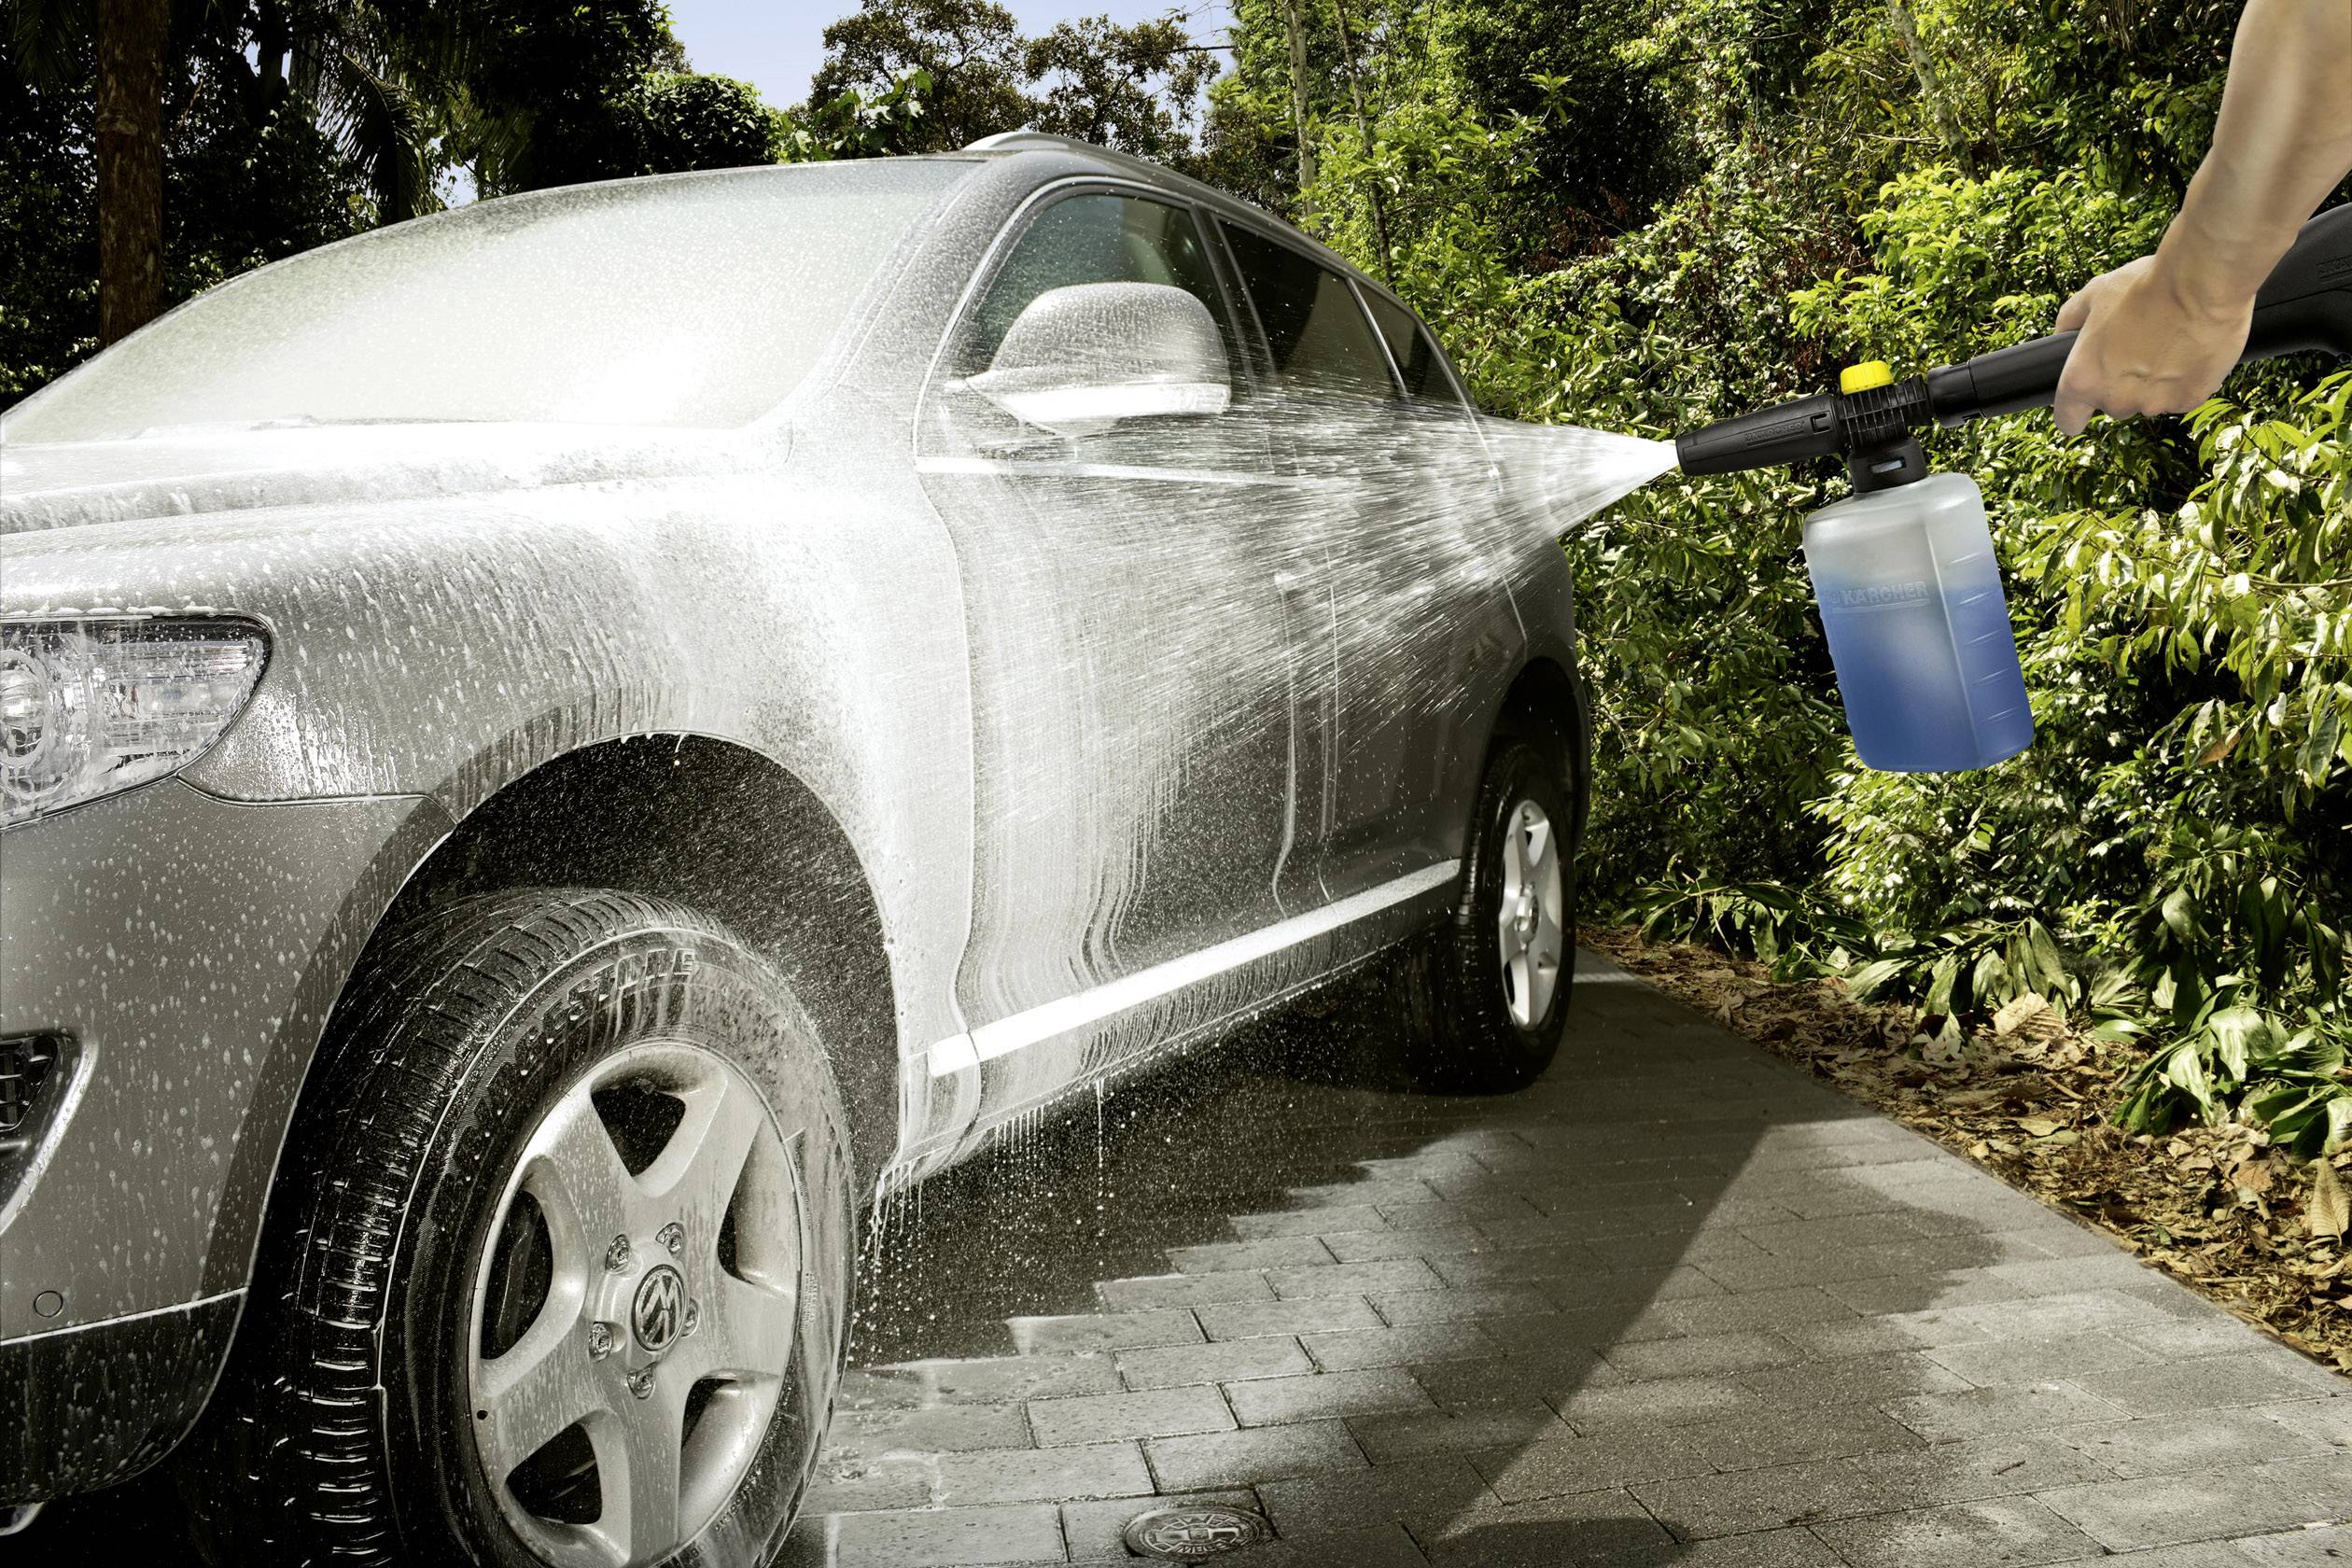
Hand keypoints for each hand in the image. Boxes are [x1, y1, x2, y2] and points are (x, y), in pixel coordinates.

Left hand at [2050, 253, 2251, 435]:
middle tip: (2137, 345)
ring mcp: (2154, 403)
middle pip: (2113, 403)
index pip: (2068, 419)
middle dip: (2121, 382)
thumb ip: (2071, 318)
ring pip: (2149, 399)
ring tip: (2168, 342)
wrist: (2204, 284)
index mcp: (2083, 379)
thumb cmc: (2146, 287)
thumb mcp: (2095, 294)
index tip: (2083, 400)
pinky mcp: (2189, 400)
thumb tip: (2063, 330)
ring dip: (2155, 381)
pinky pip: (2181, 395)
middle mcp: (2116, 400)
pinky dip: (2185, 379)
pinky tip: (2190, 349)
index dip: (2074, 410)